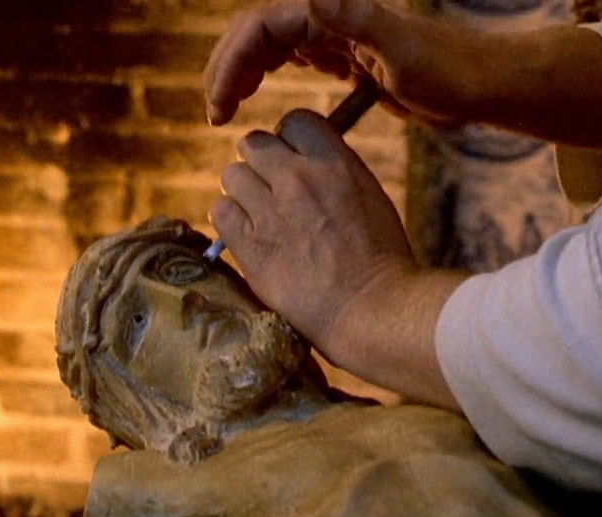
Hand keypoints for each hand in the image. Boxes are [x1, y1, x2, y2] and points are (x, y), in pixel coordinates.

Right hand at [204, 0, 487, 126]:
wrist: (482, 84)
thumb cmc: (449, 70)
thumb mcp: (401, 49)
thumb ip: (356, 18)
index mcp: (331, 9)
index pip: (260, 27)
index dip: (232, 64)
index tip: (222, 108)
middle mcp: (329, 15)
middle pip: (257, 34)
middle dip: (228, 70)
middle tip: (215, 117)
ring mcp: (337, 34)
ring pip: (272, 47)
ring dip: (244, 75)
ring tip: (227, 114)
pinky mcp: (348, 56)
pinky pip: (295, 60)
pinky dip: (271, 80)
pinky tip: (263, 105)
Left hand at [210, 108, 413, 362]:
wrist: (371, 310)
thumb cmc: (382, 260)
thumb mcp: (371, 197)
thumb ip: (336, 170)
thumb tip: (309, 158)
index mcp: (335, 163)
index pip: (294, 121)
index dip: (290, 141)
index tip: (294, 162)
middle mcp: (299, 179)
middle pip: (254, 144)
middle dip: (261, 165)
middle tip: (273, 193)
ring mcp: (271, 212)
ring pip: (232, 176)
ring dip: (243, 194)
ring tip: (261, 218)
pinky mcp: (250, 246)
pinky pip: (220, 212)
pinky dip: (231, 222)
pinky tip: (249, 238)